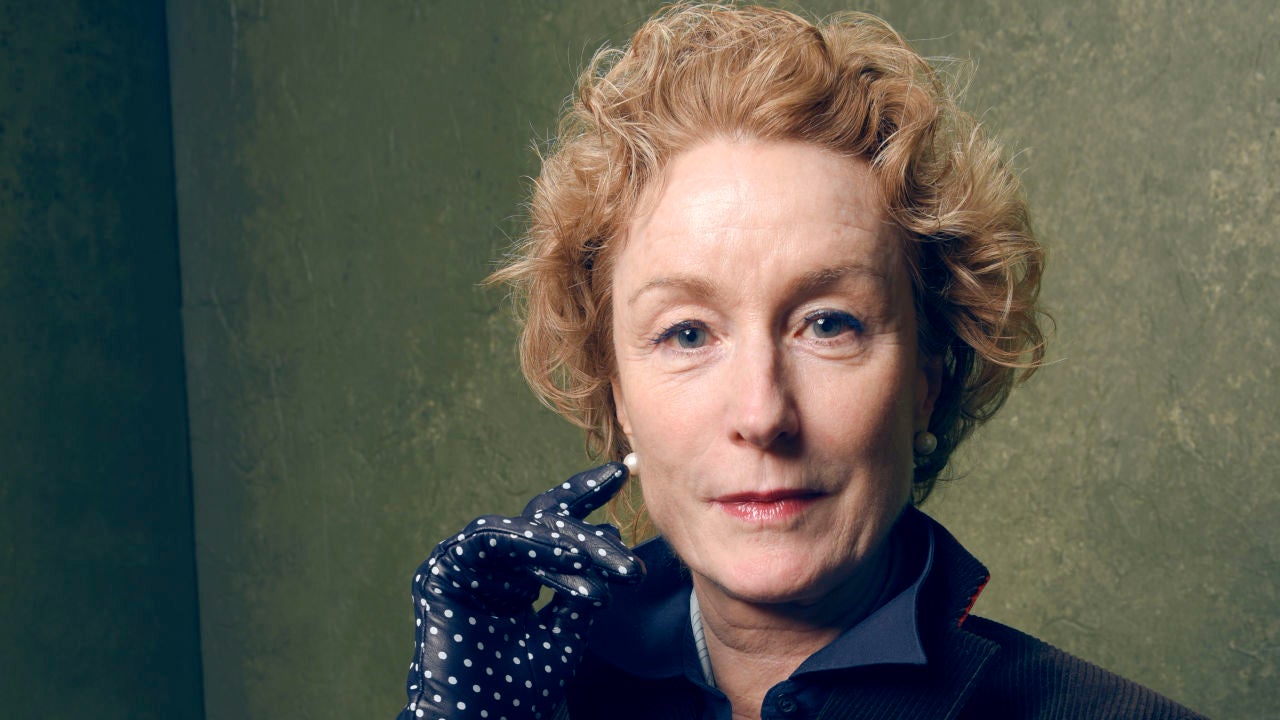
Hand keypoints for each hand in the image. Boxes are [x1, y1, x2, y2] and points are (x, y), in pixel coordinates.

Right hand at [397, 463, 643, 719]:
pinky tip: (564, 555)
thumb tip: (608, 539)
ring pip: (519, 531)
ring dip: (562, 540)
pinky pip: (486, 540)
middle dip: (582, 520)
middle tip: (622, 526)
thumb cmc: (524, 688)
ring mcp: (463, 567)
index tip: (619, 476)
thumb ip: (582, 587)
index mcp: (516, 576)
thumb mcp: (568, 629)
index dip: (583, 497)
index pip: (551, 526)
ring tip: (599, 553)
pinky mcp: (440, 573)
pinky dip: (526, 542)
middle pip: (538, 522)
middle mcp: (489, 566)